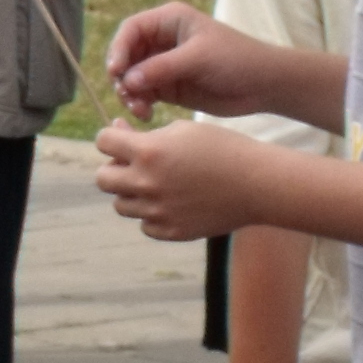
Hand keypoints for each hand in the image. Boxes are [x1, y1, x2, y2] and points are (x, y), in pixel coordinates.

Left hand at [93, 116, 275, 240]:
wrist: (259, 184)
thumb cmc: (223, 149)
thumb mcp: (183, 130)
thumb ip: (145, 135)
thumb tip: (115, 131)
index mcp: (149, 152)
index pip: (103, 141)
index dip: (111, 137)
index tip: (123, 138)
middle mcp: (147, 183)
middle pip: (103, 178)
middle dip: (114, 168)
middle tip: (134, 164)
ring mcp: (157, 211)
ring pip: (121, 204)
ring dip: (132, 193)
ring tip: (157, 183)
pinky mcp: (169, 231)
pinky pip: (144, 224)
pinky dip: (152, 214)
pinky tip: (173, 202)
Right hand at [104, 4, 273, 118]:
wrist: (264, 85)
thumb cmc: (236, 59)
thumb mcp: (198, 58)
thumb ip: (161, 68)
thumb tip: (128, 80)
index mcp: (169, 21)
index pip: (131, 30)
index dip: (118, 49)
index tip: (115, 71)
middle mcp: (162, 41)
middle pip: (125, 55)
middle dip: (122, 76)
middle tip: (128, 95)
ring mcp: (163, 65)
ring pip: (130, 78)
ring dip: (129, 94)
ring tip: (140, 110)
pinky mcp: (167, 87)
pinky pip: (142, 95)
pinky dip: (139, 105)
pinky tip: (147, 115)